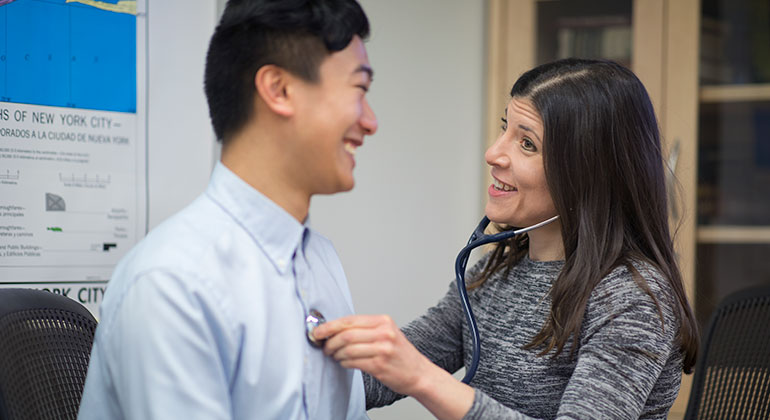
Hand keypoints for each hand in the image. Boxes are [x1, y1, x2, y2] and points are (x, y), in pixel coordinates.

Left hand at [313, 314, 431, 396]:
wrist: (419, 373)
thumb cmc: (400, 354)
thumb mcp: (387, 333)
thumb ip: (364, 329)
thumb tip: (335, 329)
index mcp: (383, 321)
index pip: (349, 320)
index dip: (329, 326)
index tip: (317, 331)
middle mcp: (384, 333)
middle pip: (346, 334)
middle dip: (329, 341)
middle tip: (324, 346)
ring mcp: (382, 349)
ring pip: (348, 349)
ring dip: (335, 354)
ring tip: (334, 355)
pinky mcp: (379, 365)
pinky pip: (353, 362)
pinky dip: (344, 362)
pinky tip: (343, 362)